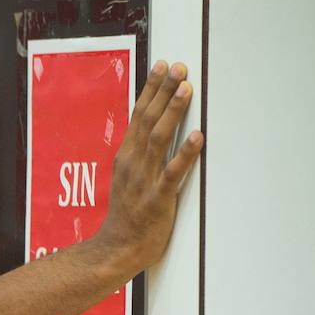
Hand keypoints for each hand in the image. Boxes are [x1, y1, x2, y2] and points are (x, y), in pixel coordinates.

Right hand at [95, 60, 203, 272]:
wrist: (116, 249)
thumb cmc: (126, 216)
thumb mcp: (125, 178)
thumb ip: (138, 154)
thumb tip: (150, 129)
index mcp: (125, 157)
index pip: (138, 116)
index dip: (151, 89)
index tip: (163, 65)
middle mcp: (133, 164)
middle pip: (148, 120)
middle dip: (164, 91)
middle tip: (179, 67)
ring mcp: (144, 180)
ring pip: (159, 139)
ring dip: (173, 112)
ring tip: (186, 90)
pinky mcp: (158, 198)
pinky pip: (172, 173)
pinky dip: (185, 154)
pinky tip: (197, 137)